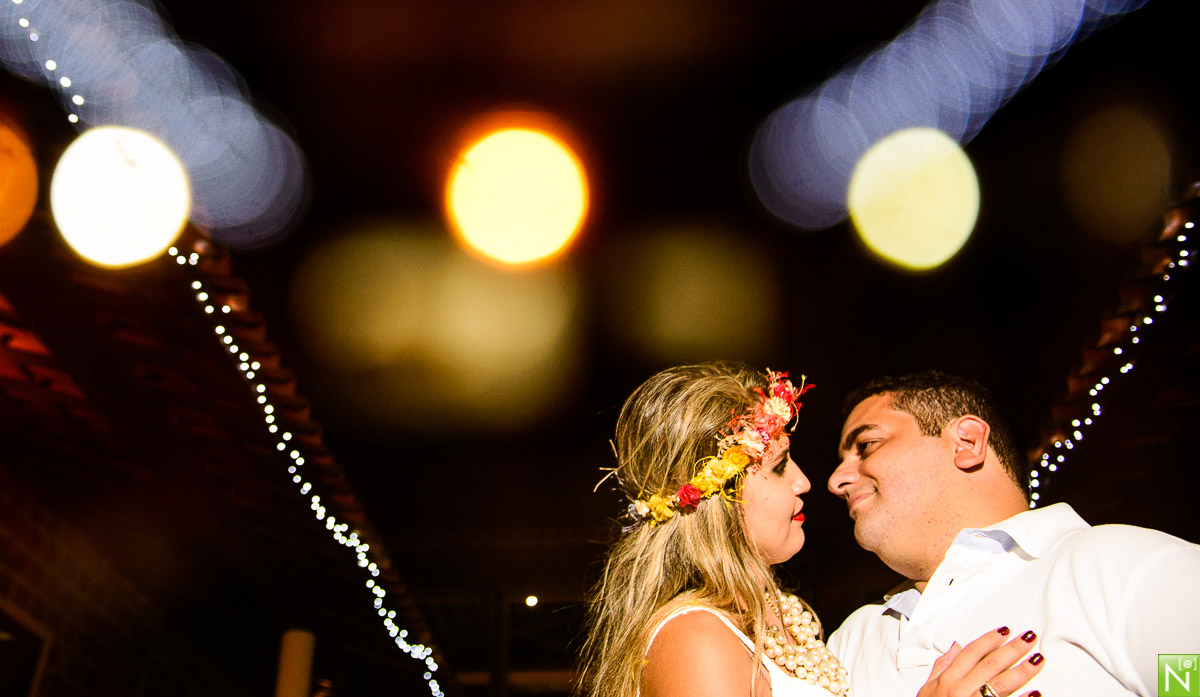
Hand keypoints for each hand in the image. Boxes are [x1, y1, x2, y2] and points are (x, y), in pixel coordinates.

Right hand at [916, 627, 1043, 696]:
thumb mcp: (928, 689)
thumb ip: (942, 667)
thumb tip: (955, 647)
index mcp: (948, 681)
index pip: (971, 654)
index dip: (988, 640)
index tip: (1003, 631)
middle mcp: (961, 690)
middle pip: (990, 664)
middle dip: (1011, 650)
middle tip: (1028, 639)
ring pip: (1001, 684)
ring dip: (1021, 670)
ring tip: (1037, 660)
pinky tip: (1035, 692)